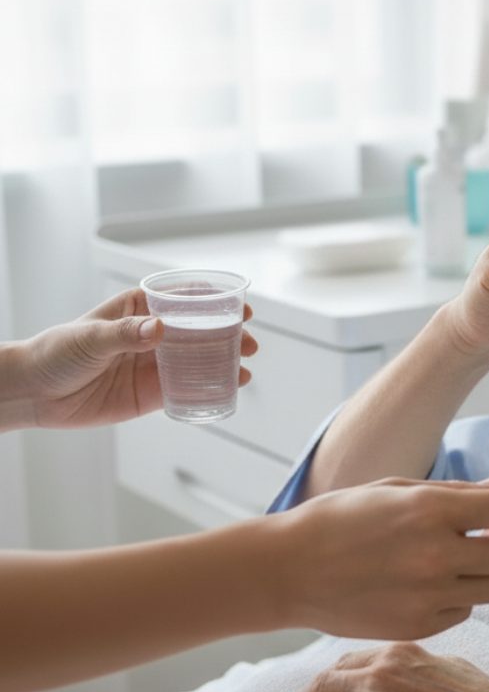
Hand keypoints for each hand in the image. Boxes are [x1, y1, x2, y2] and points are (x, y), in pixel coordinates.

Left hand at [23, 289, 256, 428]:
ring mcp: (154, 364)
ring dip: (226, 362)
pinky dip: (210, 389)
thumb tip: (158, 330)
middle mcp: (152, 334)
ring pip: (199, 360)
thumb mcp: (90, 337)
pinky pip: (188, 389)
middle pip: (200, 330)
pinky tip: (229, 389)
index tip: (239, 306)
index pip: (182, 299)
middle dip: (229, 334)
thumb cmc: (56, 352)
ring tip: (245, 369)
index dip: (214, 300)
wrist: (36, 393)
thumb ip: (126, 334)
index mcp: (138, 309)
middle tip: (248, 342)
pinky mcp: (152, 392)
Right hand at [275, 477, 488, 639]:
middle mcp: (436, 554)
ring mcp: (429, 595)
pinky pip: (464, 612)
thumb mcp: (396, 492)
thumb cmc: (341, 520)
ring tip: (445, 563)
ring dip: (483, 574)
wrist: (289, 570)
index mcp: (431, 511)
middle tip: (481, 539)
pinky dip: (456, 598)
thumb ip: (456, 495)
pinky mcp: (419, 628)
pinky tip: (422, 586)